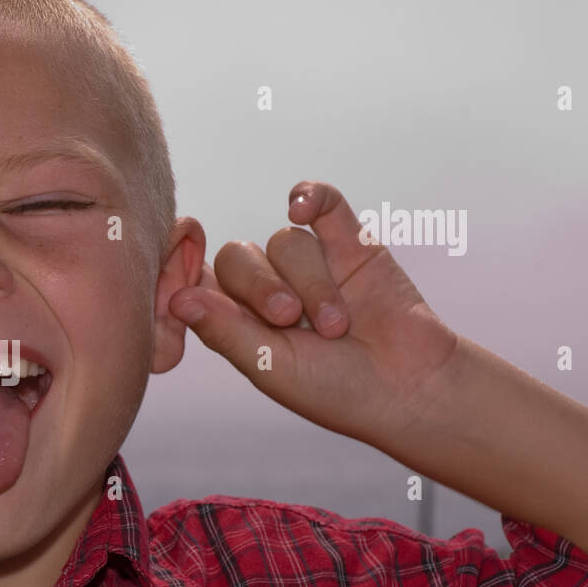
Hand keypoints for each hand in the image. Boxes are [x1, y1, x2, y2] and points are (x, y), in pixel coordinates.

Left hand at [169, 181, 459, 447]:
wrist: (411, 387)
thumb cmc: (336, 390)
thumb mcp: (271, 366)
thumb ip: (225, 330)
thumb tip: (176, 298)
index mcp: (235, 320)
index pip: (195, 281)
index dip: (185, 273)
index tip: (181, 278)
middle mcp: (266, 288)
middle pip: (238, 258)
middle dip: (262, 287)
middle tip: (290, 319)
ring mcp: (308, 263)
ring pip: (287, 242)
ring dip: (312, 283)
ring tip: (338, 326)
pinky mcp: (349, 242)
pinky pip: (322, 203)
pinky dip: (310, 196)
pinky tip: (300, 208)